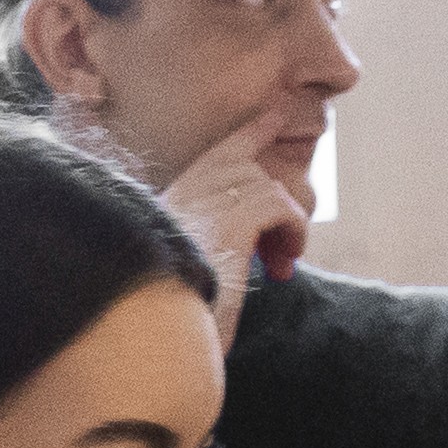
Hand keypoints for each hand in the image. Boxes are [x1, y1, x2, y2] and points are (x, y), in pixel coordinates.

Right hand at [146, 121, 316, 303]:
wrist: (155, 332)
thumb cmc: (167, 314)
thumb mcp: (182, 275)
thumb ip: (205, 249)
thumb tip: (248, 252)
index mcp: (170, 205)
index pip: (215, 156)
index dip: (248, 134)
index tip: (275, 115)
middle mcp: (184, 195)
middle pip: (244, 165)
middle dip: (271, 188)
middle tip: (282, 232)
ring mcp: (206, 203)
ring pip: (267, 187)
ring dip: (285, 225)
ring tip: (279, 264)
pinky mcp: (231, 220)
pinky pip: (280, 207)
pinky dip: (292, 233)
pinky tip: (281, 264)